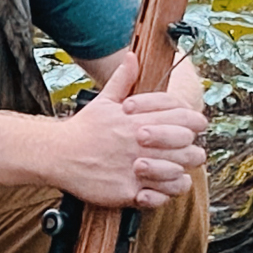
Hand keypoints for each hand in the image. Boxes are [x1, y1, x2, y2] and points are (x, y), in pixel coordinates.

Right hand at [56, 53, 207, 209]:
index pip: (184, 120)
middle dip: (193, 152)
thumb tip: (132, 56)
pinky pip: (158, 196)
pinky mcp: (126, 191)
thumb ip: (123, 79)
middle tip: (189, 154)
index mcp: (137, 121)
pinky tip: (159, 188)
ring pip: (177, 174)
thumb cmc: (83, 129)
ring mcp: (133, 169)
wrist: (57, 154)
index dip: (195, 124)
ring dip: (180, 174)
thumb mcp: (103, 100)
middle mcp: (138, 144)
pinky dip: (164, 194)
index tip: (192, 129)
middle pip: (186, 149)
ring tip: (176, 172)